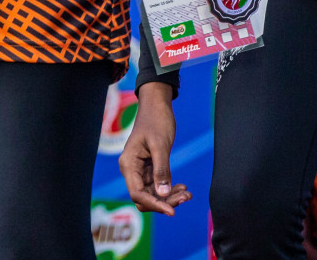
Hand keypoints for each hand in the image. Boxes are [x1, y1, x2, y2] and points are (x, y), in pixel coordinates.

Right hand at [120, 82, 189, 214]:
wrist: (157, 106)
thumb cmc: (156, 121)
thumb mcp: (160, 145)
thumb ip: (161, 170)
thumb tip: (163, 195)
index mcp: (128, 164)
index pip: (137, 194)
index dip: (154, 205)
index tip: (172, 211)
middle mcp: (132, 170)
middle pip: (145, 197)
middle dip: (165, 201)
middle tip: (186, 197)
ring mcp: (140, 170)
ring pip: (153, 194)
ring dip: (170, 197)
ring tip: (188, 193)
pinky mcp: (150, 169)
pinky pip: (158, 186)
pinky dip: (170, 189)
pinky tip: (183, 187)